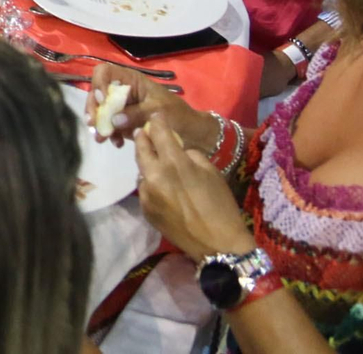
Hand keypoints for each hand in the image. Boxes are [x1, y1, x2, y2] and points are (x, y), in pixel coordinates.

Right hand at [83, 63, 212, 148]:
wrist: (193, 135)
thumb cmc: (179, 116)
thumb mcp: (158, 111)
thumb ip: (135, 113)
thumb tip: (113, 120)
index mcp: (132, 81)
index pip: (105, 72)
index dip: (99, 83)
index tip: (103, 101)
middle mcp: (124, 92)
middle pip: (98, 92)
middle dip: (93, 108)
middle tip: (93, 123)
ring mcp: (123, 108)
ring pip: (100, 110)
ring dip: (99, 124)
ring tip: (102, 138)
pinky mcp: (124, 123)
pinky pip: (109, 126)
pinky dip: (110, 135)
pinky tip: (117, 143)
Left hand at [134, 112, 255, 262]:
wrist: (217, 245)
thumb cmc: (221, 206)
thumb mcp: (211, 172)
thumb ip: (190, 155)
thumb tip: (176, 150)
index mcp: (173, 163)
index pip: (158, 133)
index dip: (157, 121)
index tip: (156, 116)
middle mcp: (154, 175)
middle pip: (141, 149)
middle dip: (143, 139)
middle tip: (145, 132)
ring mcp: (146, 194)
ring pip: (141, 170)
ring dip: (147, 164)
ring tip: (156, 163)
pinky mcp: (144, 209)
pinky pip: (144, 188)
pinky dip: (150, 184)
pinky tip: (162, 188)